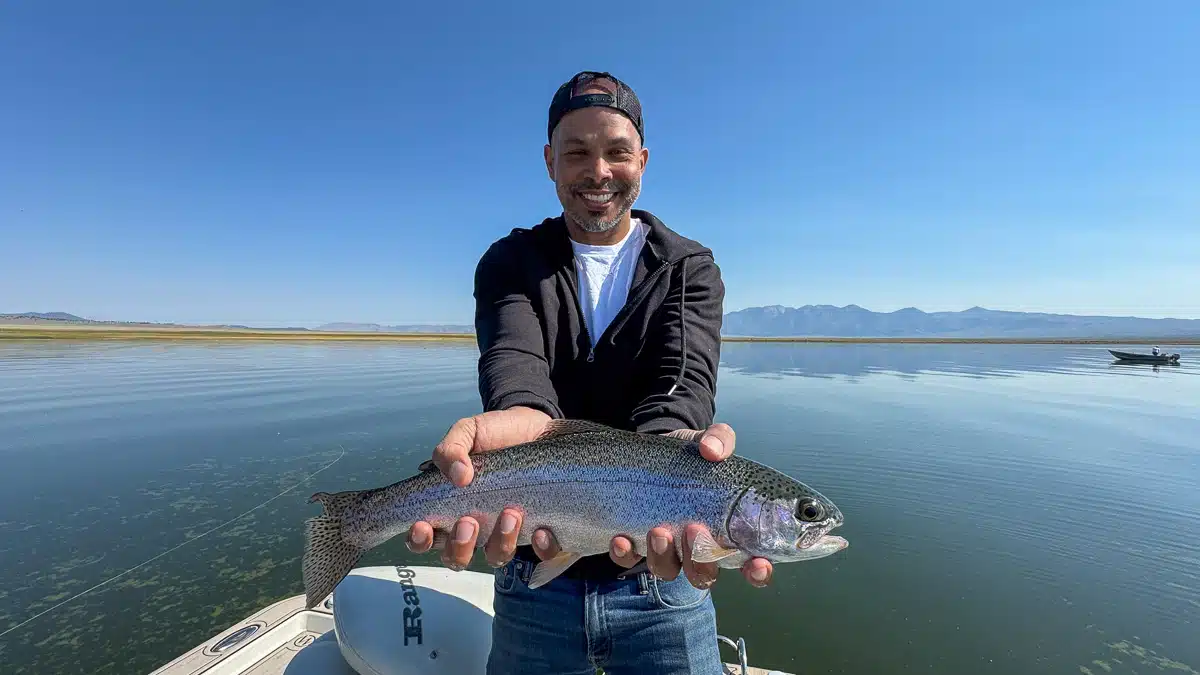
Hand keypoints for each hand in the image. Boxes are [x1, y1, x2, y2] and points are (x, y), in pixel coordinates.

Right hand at [405, 407, 552, 570]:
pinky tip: (542, 529)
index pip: (425, 537)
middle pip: (456, 557)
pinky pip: (543, 553)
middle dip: (459, 547)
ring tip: (510, 513)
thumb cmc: (496, 433)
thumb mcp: (467, 432)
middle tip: (468, 522)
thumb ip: (451, 449)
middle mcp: (476, 526)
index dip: (419, 540)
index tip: (423, 526)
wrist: (537, 426)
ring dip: (500, 542)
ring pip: (496, 556)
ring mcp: (507, 531)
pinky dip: (542, 547)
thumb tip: (458, 477)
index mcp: (450, 507)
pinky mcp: (540, 530)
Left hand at [607, 423, 774, 588]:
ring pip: (668, 570)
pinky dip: (625, 554)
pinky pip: (629, 561)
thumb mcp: (709, 441)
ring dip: (664, 556)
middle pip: (705, 574)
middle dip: (701, 561)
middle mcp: (697, 548)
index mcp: (728, 531)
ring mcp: (666, 550)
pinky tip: (621, 539)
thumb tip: (713, 451)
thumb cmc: (693, 454)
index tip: (757, 564)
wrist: (653, 452)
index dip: (758, 571)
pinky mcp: (635, 544)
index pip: (752, 565)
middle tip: (694, 529)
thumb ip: (719, 440)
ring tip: (658, 529)